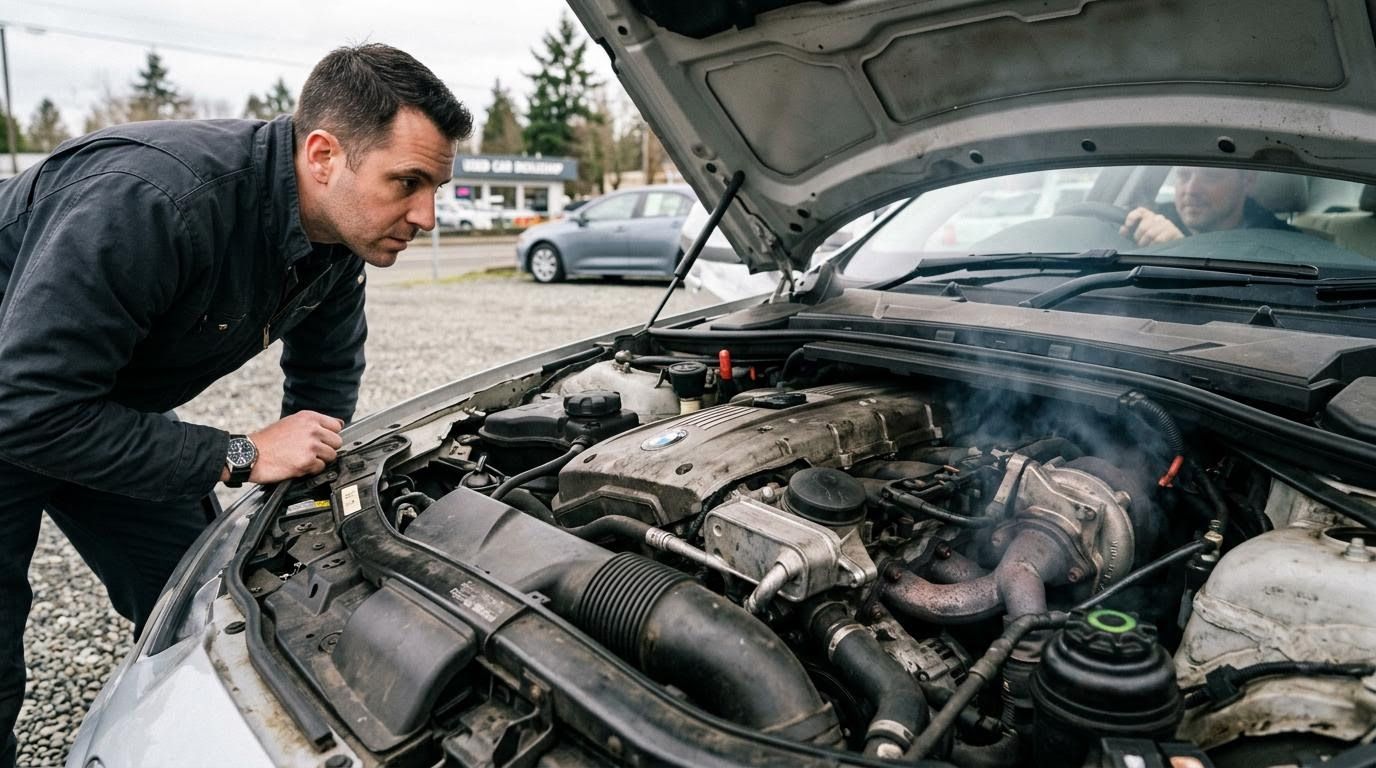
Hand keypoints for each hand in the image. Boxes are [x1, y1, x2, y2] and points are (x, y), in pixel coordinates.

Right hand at [223, 411, 343, 483]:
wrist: (250, 454)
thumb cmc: (268, 440)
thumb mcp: (292, 422)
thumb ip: (314, 424)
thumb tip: (339, 424)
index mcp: (309, 417)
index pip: (337, 426)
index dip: (330, 435)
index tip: (323, 440)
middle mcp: (312, 430)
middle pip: (337, 442)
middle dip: (327, 448)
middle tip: (311, 451)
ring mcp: (310, 446)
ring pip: (331, 456)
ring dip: (320, 460)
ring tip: (303, 458)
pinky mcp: (307, 462)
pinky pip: (320, 468)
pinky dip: (311, 470)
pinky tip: (298, 465)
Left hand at [1120, 207, 1184, 246]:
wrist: (1174, 244)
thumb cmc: (1155, 239)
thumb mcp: (1141, 234)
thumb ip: (1131, 231)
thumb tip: (1122, 229)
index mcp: (1150, 216)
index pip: (1140, 211)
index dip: (1132, 217)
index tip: (1127, 226)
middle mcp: (1158, 218)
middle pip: (1143, 225)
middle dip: (1138, 237)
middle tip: (1139, 243)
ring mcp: (1166, 224)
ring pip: (1150, 233)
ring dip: (1145, 242)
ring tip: (1146, 245)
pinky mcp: (1173, 231)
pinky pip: (1158, 239)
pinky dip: (1153, 245)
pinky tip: (1153, 246)